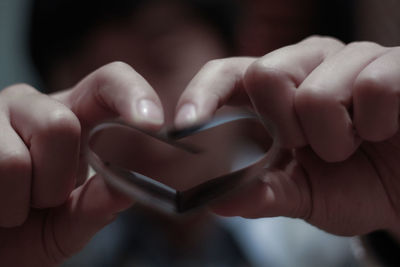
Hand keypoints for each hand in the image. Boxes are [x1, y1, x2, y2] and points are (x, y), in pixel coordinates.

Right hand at [0, 62, 163, 265]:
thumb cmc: (33, 227)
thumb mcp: (72, 221)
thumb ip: (98, 205)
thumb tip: (125, 188)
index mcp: (77, 118)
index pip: (110, 82)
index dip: (133, 94)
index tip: (153, 122)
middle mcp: (36, 106)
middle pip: (60, 124)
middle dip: (56, 180)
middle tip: (46, 199)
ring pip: (17, 158)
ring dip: (23, 199)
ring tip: (17, 205)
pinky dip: (1, 207)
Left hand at [174, 36, 399, 236]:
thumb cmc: (353, 183)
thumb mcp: (302, 195)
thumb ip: (262, 195)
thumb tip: (216, 203)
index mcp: (277, 90)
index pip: (227, 74)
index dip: (202, 94)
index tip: (184, 126)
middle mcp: (307, 63)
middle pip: (263, 76)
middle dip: (285, 128)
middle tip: (311, 146)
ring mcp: (350, 58)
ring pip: (316, 94)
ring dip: (335, 138)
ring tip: (355, 143)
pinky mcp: (393, 63)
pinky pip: (372, 88)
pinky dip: (376, 125)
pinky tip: (382, 129)